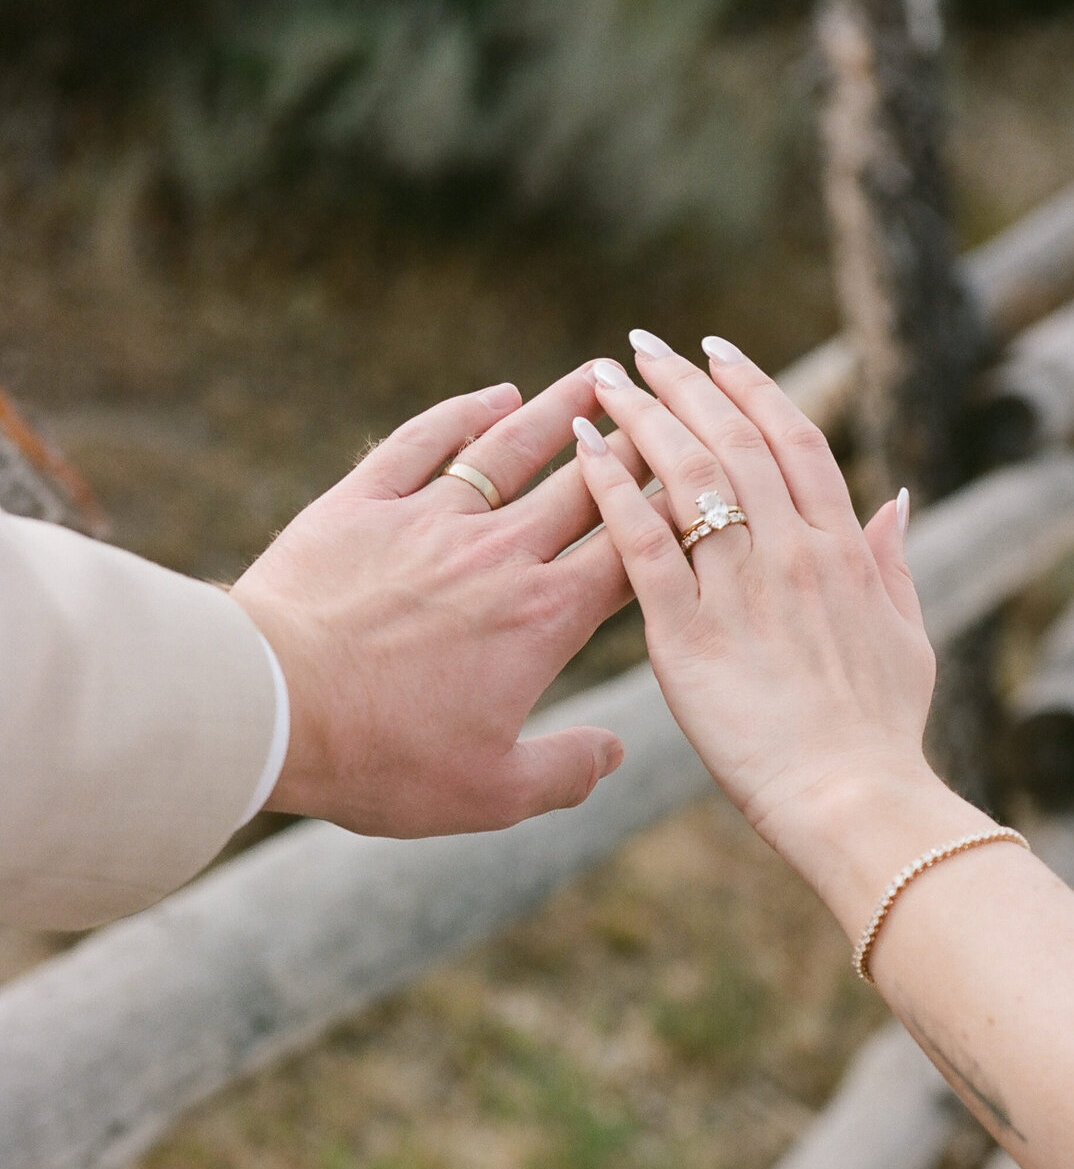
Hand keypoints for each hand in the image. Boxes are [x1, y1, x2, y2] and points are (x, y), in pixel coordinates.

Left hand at [231, 369, 651, 836]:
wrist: (273, 704)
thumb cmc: (383, 758)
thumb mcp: (491, 794)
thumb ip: (567, 772)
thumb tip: (616, 752)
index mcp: (545, 618)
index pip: (634, 551)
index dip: (676, 512)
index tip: (706, 482)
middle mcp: (502, 553)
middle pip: (587, 484)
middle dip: (635, 443)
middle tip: (666, 406)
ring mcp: (432, 519)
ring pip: (514, 447)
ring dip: (561, 408)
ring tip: (598, 374)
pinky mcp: (364, 501)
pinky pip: (426, 441)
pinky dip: (463, 412)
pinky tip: (491, 394)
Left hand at [574, 336, 939, 894]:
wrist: (855, 805)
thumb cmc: (882, 735)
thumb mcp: (910, 639)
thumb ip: (895, 564)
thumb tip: (895, 500)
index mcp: (838, 550)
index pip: (791, 440)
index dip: (752, 386)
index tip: (715, 351)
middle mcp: (790, 553)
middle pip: (733, 441)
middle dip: (685, 383)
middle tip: (644, 345)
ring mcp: (739, 590)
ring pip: (687, 477)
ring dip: (644, 417)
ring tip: (605, 376)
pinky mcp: (687, 637)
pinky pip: (643, 547)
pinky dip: (612, 491)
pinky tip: (583, 450)